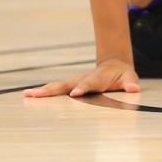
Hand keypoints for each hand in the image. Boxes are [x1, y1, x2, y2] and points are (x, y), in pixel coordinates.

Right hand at [24, 59, 140, 98]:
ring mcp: (74, 81)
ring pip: (57, 86)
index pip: (89, 84)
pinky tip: (29, 96)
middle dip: (52, 90)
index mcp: (97, 79)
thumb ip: (130, 83)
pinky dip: (43, 93)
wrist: (114, 65)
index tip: (74, 94)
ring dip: (43, 91)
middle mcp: (82, 79)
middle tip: (37, 94)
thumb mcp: (130, 78)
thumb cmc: (122, 76)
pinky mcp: (69, 85)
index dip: (82, 88)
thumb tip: (133, 88)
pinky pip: (55, 90)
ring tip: (27, 95)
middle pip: (66, 85)